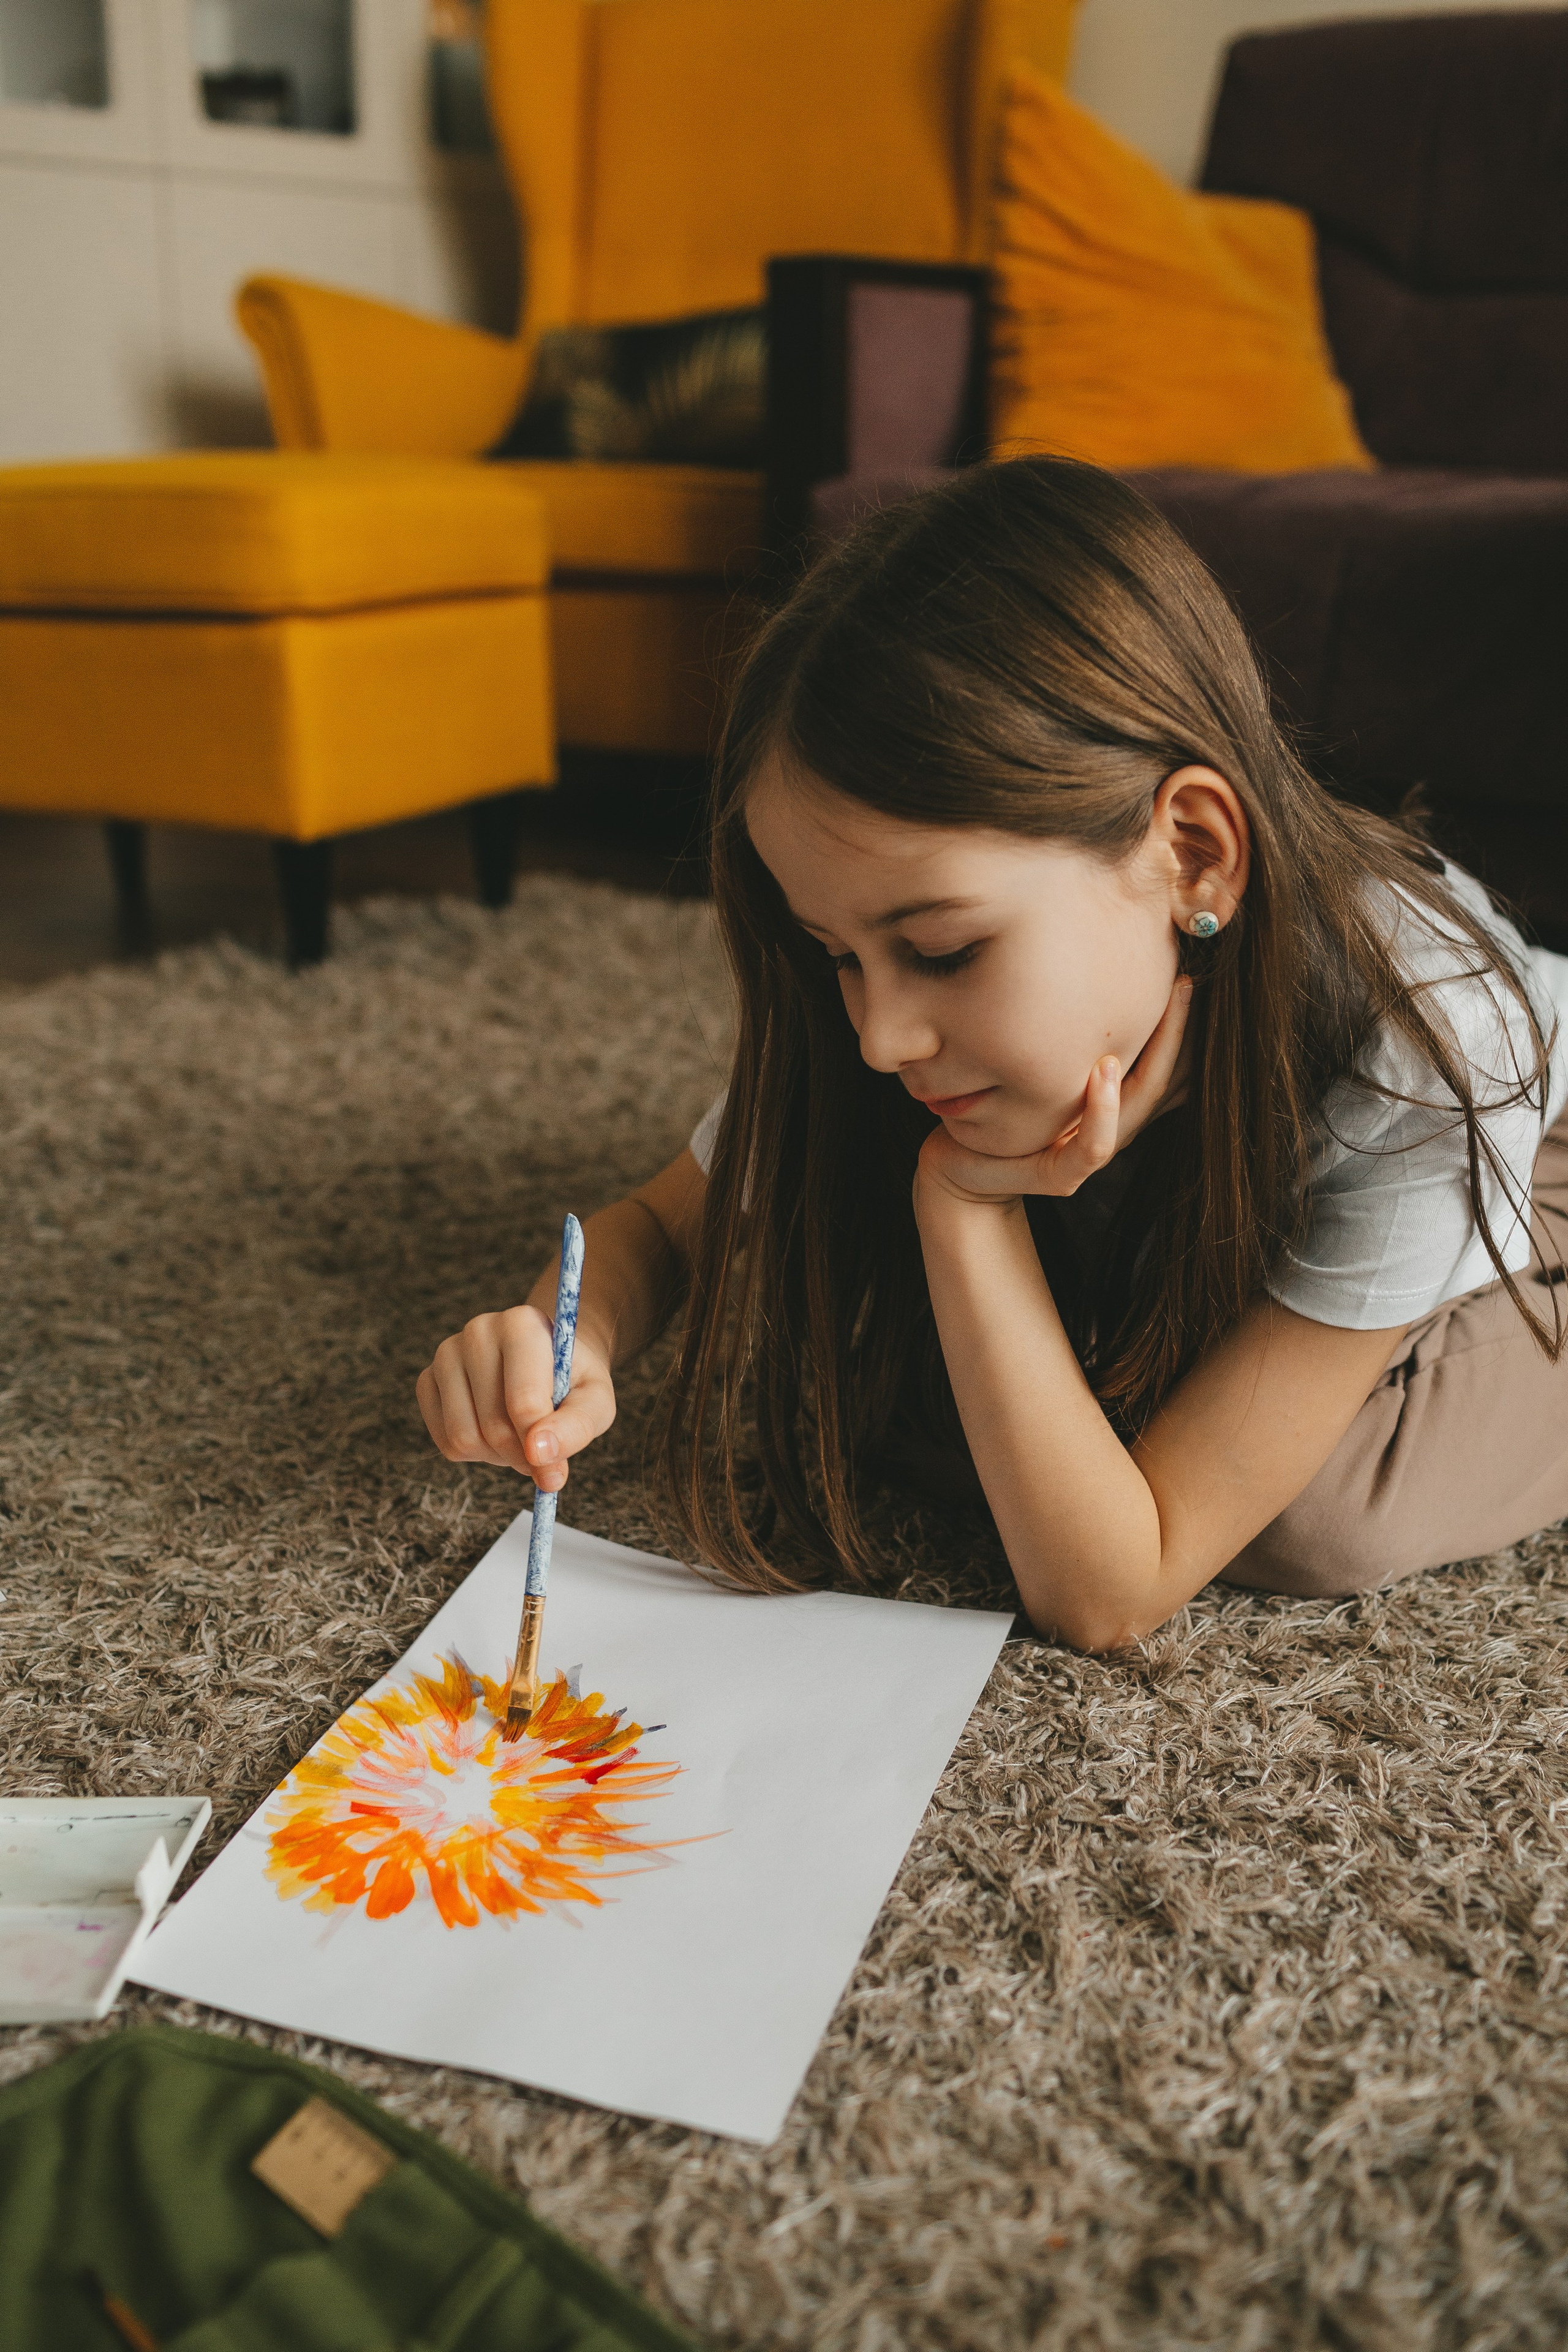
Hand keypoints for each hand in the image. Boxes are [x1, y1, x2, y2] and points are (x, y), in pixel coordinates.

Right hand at [416, 1306, 615, 1491]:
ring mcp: (447, 1354)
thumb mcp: (596, 1401)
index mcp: (522, 1324)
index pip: (524, 1404)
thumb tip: (539, 1454)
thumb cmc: (573, 1381)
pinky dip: (474, 1452)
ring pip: (463, 1438)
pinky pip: (444, 1441)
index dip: (542, 1447)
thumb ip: (577, 1426)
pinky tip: (492, 1429)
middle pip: (494, 1427)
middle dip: (522, 1453)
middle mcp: (478, 1331)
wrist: (547, 1361)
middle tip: (541, 1447)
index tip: (557, 1466)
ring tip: (519, 1433)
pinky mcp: (427, 1380)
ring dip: (497, 1455)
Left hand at [917, 977, 1193, 1210]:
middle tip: (1185, 980)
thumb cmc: (993, 1094)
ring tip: (1156, 1014)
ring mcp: (1088, 1148)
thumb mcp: (1030, 1047)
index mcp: (1110, 1091)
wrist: (957, 1161)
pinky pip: (1093, 1148)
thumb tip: (1082, 948)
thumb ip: (1059, 1015)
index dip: (1178, 1014)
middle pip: (1161, 1072)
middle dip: (1177, 1027)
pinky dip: (1102, 1112)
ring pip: (1139, 1105)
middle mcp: (1110, 1118)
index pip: (1159, 1051)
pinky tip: (1102, 1072)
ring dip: (1152, 1059)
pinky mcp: (1060, 1176)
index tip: (1182, 963)